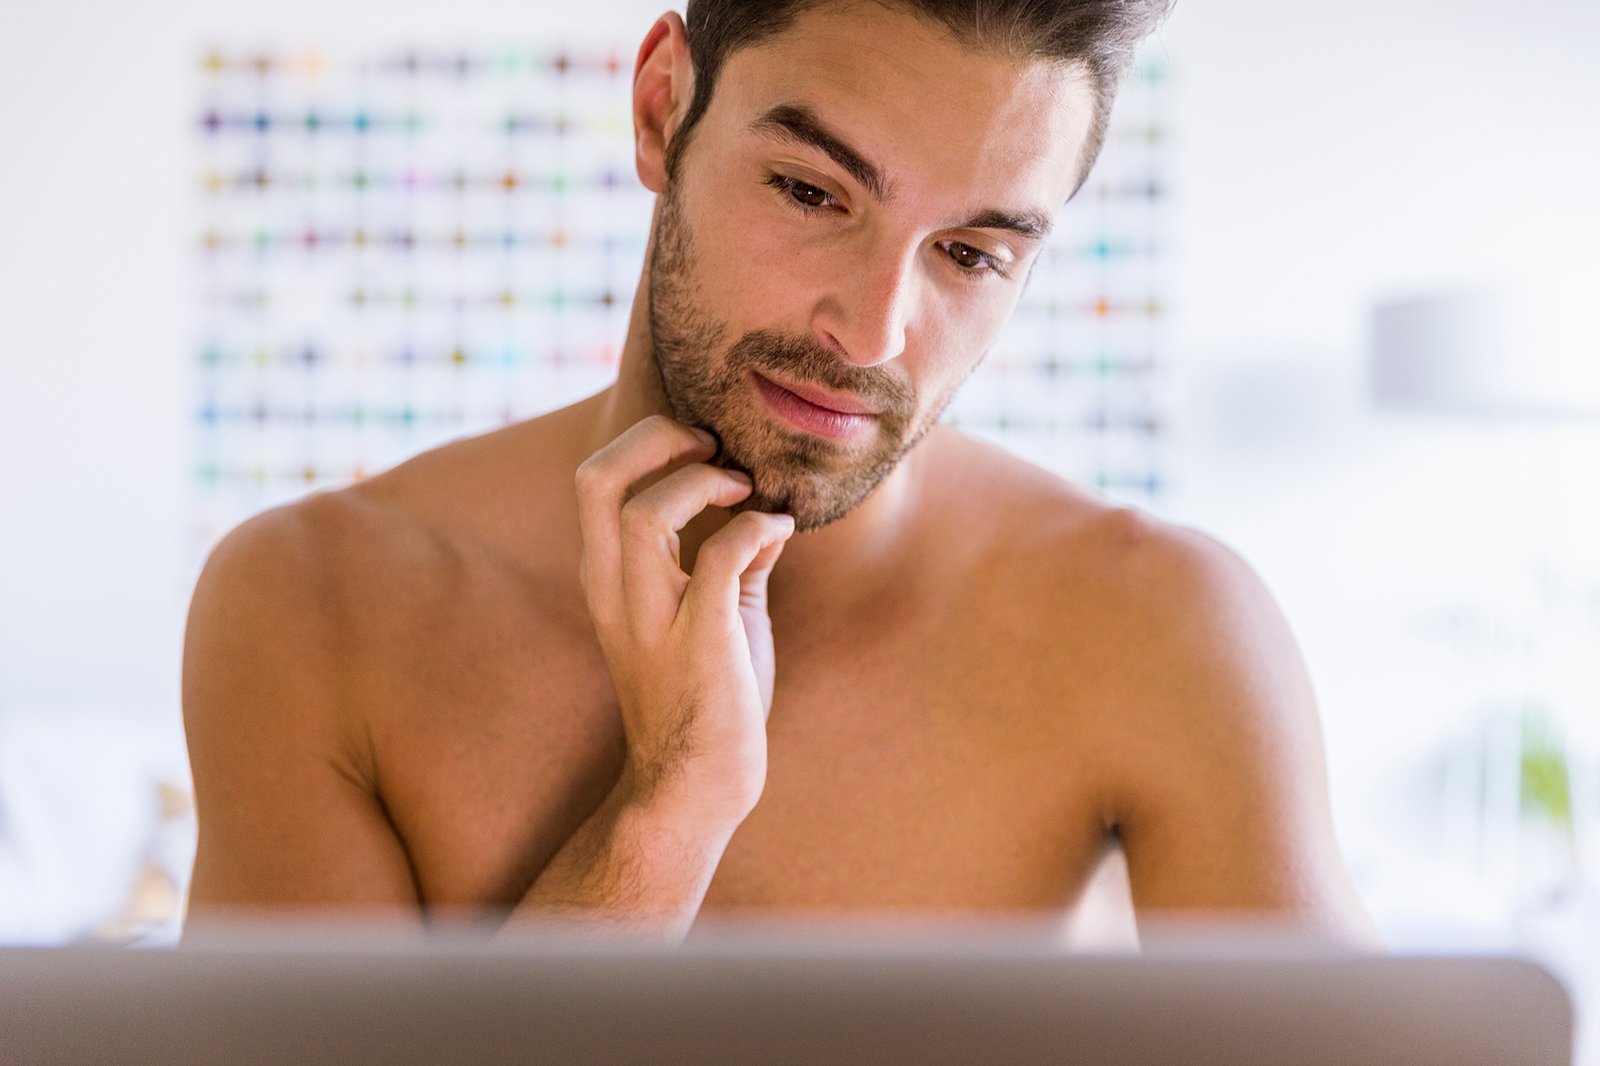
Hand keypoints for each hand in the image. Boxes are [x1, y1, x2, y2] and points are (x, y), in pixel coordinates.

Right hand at [575, 414, 795, 823]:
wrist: (696, 785)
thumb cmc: (705, 699)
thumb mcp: (710, 615)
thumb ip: (730, 564)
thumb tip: (766, 514)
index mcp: (608, 579)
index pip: (595, 481)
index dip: (647, 442)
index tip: (701, 446)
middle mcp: (615, 593)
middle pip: (597, 481)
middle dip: (656, 438)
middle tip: (710, 443)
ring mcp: (651, 619)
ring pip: (644, 515)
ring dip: (702, 482)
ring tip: (743, 488)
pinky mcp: (698, 642)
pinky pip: (719, 558)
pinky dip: (757, 528)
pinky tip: (782, 533)